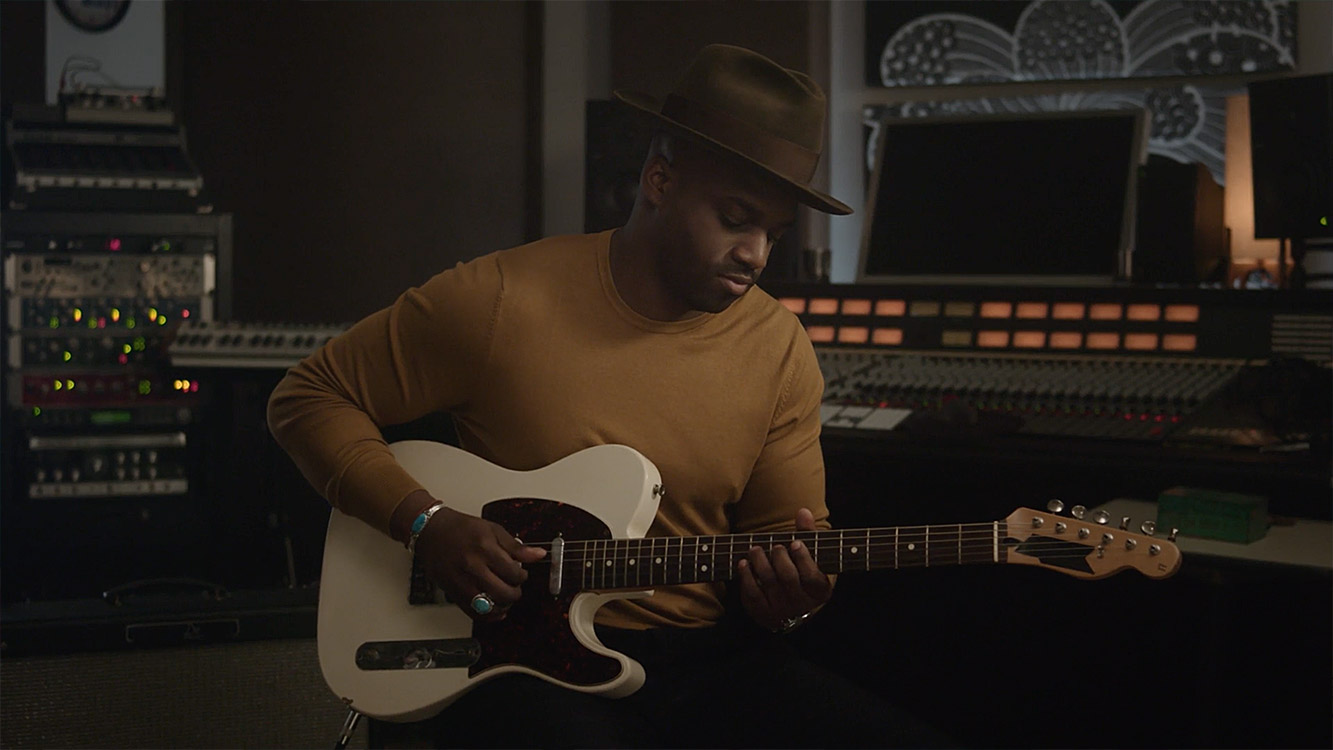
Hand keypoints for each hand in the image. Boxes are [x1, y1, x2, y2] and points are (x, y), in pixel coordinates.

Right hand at [411, 501, 546, 619]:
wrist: (431, 531)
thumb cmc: (461, 528)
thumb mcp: (493, 530)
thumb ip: (516, 547)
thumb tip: (538, 554)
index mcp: (484, 548)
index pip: (512, 573)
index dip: (522, 576)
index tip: (521, 574)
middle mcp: (472, 566)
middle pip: (502, 592)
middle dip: (515, 593)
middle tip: (515, 587)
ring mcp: (460, 581)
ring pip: (488, 606)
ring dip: (502, 606)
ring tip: (505, 597)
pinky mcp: (451, 592)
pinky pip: (472, 612)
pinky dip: (487, 616)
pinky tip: (495, 610)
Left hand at [736, 508, 832, 631]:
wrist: (791, 605)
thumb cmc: (801, 571)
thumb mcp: (810, 556)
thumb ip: (808, 534)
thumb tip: (803, 512)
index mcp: (819, 590)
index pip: (812, 576)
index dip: (803, 558)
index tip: (795, 542)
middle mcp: (802, 603)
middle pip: (788, 577)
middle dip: (779, 558)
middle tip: (775, 547)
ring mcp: (782, 610)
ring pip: (769, 583)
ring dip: (760, 562)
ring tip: (755, 550)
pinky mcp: (763, 613)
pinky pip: (752, 594)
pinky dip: (746, 577)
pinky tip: (743, 563)